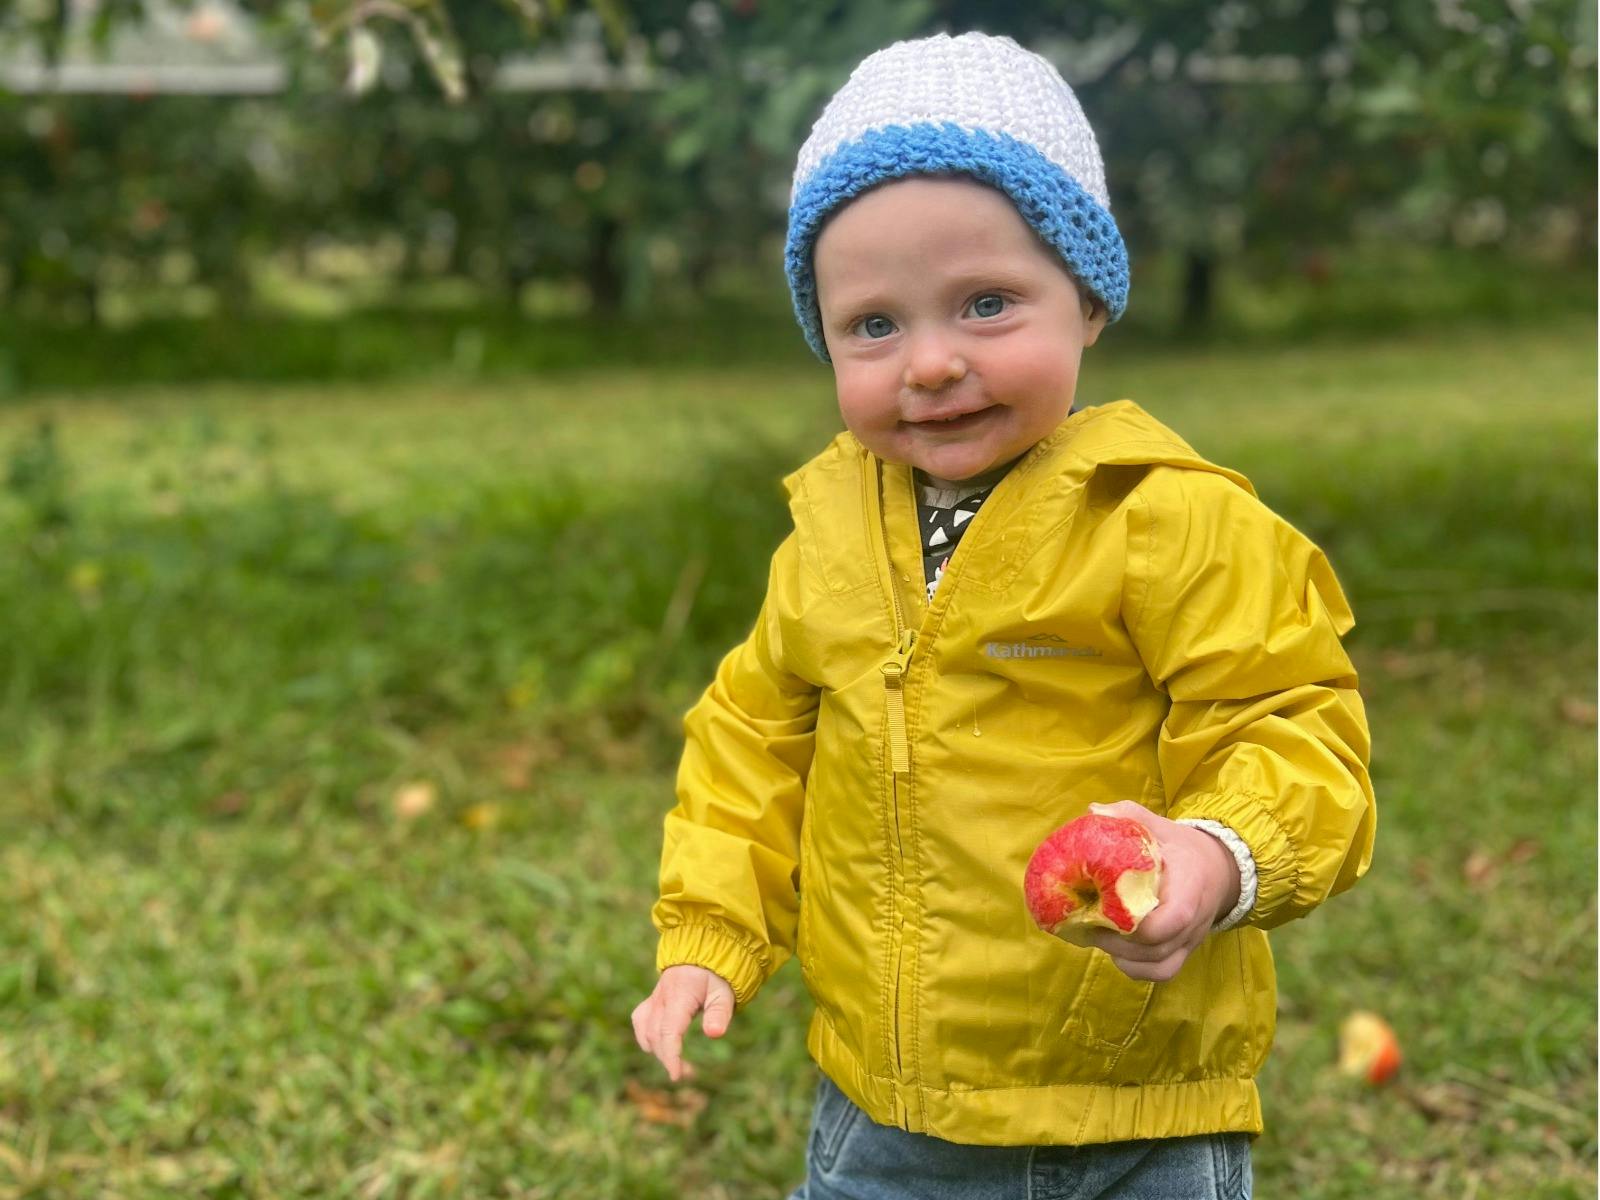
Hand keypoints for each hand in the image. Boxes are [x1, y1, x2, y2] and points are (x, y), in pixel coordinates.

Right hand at [631, 964, 735, 1081]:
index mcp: (679, 995)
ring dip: (657, 1050)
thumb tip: (714, 1034)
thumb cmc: (715, 974)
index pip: (668, 1030)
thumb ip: (719, 1013)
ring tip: (676, 1063)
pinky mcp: (652, 1000)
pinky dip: (647, 1037)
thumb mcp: (724, 992)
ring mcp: (654, 998)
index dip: (670, 1055)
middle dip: (668, 1058)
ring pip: (645, 1030)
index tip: (676, 1075)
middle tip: (687, 1073)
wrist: (701, 950)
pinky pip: (641, 1021)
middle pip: (655, 1035)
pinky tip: (660, 1046)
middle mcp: (661, 998)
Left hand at [1074, 800, 1240, 982]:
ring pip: (1158, 966)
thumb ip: (1130, 815)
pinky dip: (1135, 968)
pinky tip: (1114, 949)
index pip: (1173, 919)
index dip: (1136, 924)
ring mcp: (1190, 941)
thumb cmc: (1181, 848)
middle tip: (1087, 921)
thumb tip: (1093, 812)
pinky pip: (1162, 972)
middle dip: (1117, 940)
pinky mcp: (1183, 951)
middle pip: (1157, 948)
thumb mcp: (1159, 826)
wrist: (1218, 869)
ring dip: (1122, 956)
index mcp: (1190, 889)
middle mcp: (1194, 922)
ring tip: (1096, 935)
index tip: (1104, 907)